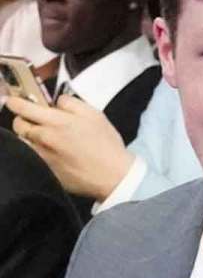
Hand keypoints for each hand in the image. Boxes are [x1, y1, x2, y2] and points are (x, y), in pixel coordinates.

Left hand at [6, 94, 133, 199]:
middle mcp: (44, 138)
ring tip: (44, 138)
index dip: (15, 102)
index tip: (14, 101)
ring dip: (29, 137)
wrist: (113, 175)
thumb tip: (55, 102)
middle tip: (35, 120)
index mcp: (57, 122)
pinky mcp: (44, 170)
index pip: (22, 108)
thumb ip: (71, 103)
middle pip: (18, 125)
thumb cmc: (106, 144)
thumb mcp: (95, 115)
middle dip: (24, 119)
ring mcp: (42, 156)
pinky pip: (31, 157)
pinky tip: (52, 154)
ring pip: (23, 141)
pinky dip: (37, 152)